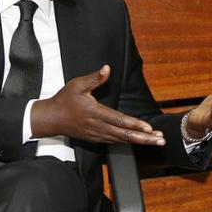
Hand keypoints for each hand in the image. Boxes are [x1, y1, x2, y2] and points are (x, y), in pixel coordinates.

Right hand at [31, 65, 165, 145]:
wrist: (51, 118)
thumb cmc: (64, 100)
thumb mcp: (77, 85)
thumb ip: (94, 78)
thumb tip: (107, 69)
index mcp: (95, 113)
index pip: (119, 120)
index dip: (135, 124)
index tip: (149, 128)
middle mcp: (98, 127)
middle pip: (125, 134)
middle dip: (144, 138)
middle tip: (161, 139)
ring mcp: (97, 135)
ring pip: (122, 140)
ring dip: (140, 141)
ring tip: (156, 140)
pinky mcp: (96, 138)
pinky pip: (115, 141)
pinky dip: (129, 141)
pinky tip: (140, 140)